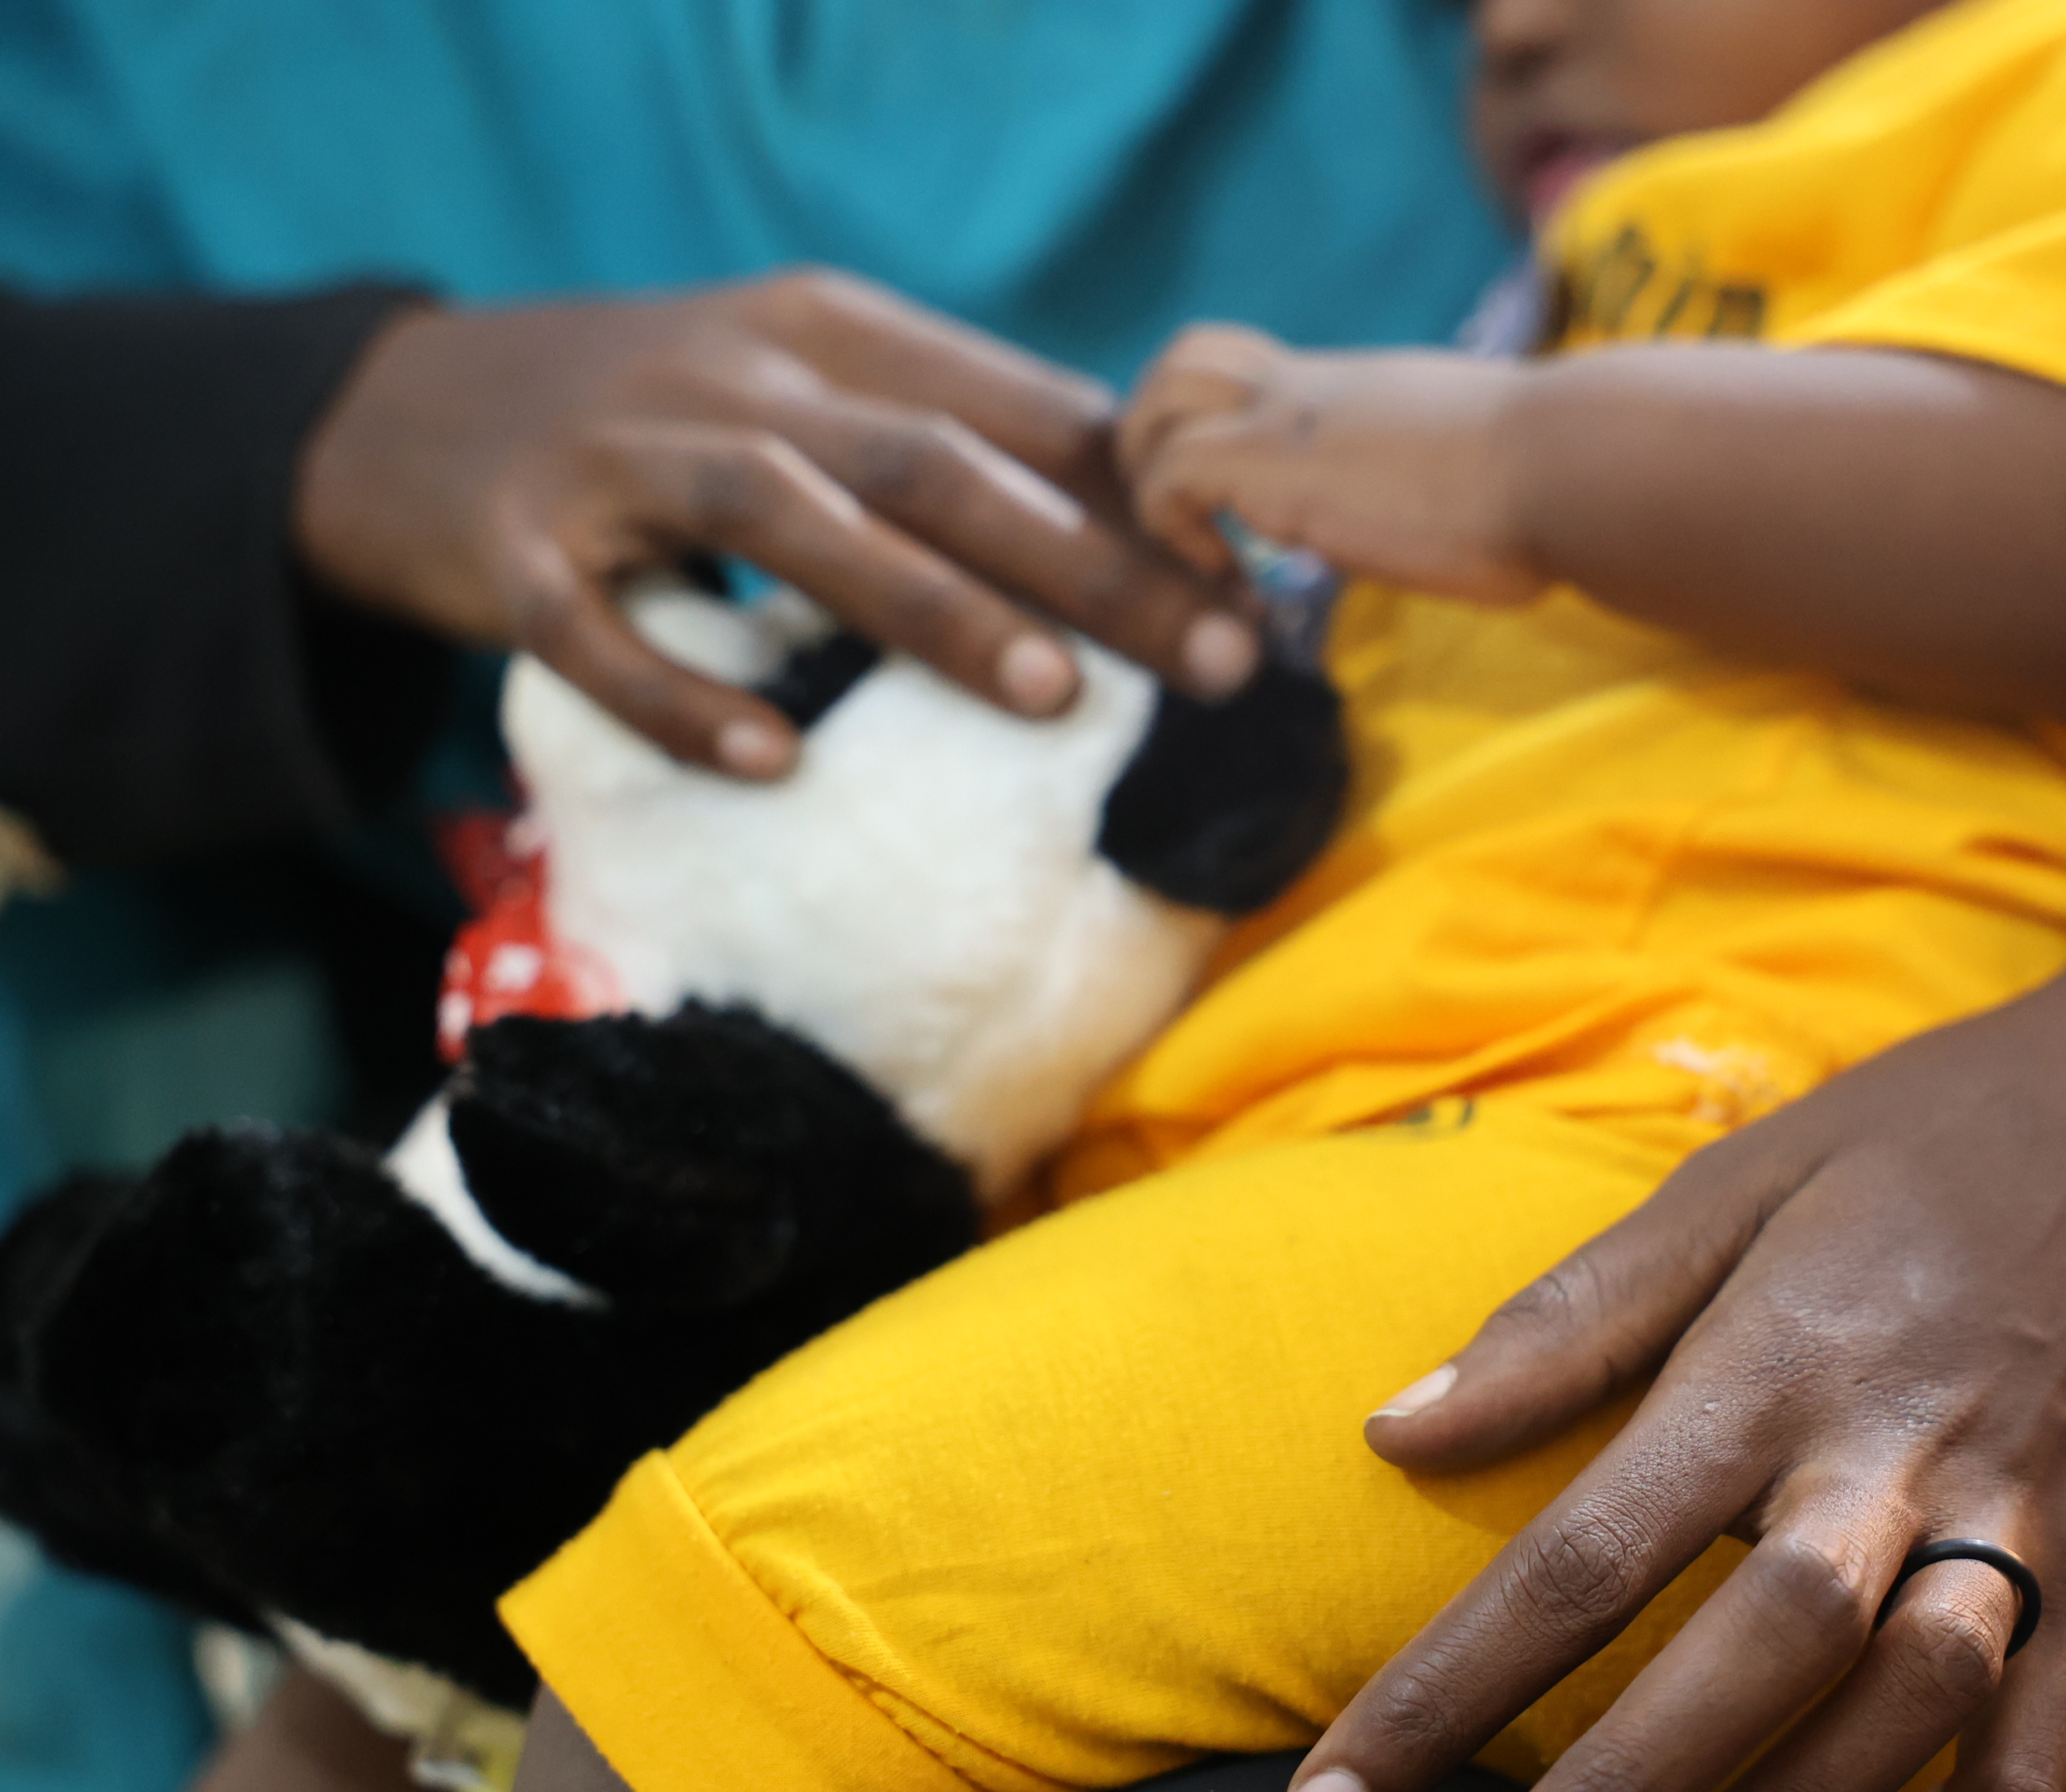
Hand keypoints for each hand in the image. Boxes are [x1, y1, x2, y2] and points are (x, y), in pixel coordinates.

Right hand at [295, 270, 1261, 779]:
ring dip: (925, 603)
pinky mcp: (504, 550)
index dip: (1137, 502)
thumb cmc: (655, 423)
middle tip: (1203, 659)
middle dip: (1084, 563)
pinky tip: (773, 760)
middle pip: (932, 460)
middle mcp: (729, 374)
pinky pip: (597, 630)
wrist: (395, 412)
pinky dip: (686, 692)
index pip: (1010, 408)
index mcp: (824, 330)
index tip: (1245, 593)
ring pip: (785, 515)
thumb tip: (1141, 545)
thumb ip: (946, 446)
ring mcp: (611, 459)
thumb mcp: (800, 391)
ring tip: (1047, 694)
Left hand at [1118, 324, 1546, 603]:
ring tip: (1201, 553)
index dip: (1228, 430)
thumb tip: (1466, 518)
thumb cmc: (1556, 484)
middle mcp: (1312, 385)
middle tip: (1198, 527)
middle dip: (1165, 437)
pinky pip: (1168, 476)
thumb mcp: (1478, 469)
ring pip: (1156, 400)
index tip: (1250, 515)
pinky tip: (1233, 581)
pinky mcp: (1270, 464)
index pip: (1257, 371)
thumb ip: (1441, 479)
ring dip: (1154, 478)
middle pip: (1186, 358)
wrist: (1566, 466)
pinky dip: (1175, 530)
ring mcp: (1286, 417)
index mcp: (1360, 390)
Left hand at [1282, 758, 2065, 1791]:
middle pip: (1747, 1656)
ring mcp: (2020, 1518)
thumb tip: (1394, 1432)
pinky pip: (2034, 1749)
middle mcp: (1899, 1452)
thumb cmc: (1935, 1128)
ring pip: (1900, 1720)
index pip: (1583, 1550)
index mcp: (1781, 1352)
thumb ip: (1570, 1318)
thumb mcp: (1738, 1178)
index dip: (1445, 1688)